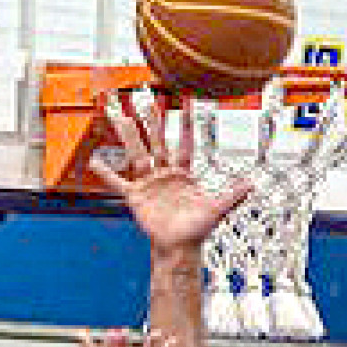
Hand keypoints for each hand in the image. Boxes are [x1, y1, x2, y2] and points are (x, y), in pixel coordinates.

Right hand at [96, 94, 248, 252]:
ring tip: (117, 115)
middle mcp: (165, 173)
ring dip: (127, 135)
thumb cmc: (197, 229)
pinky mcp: (135, 196)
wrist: (179, 248)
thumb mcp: (216, 210)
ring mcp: (149, 183)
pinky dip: (106, 173)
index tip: (185, 101)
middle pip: (156, 141)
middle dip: (151, 121)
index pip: (183, 143)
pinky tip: (94, 161)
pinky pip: (118, 182)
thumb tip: (252, 184)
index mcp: (183, 173)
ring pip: (136, 153)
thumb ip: (232, 196)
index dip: (185, 123)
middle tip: (145, 98)